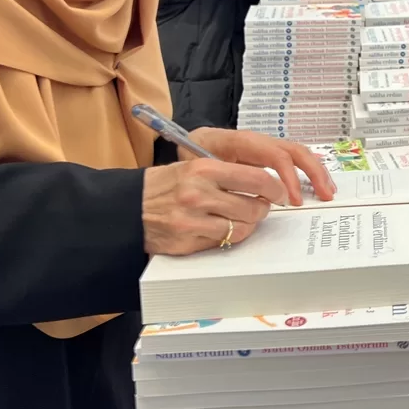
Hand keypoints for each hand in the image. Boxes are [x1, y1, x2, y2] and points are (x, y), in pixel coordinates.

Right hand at [142, 159, 284, 255]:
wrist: (128, 207)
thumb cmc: (164, 185)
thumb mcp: (192, 166)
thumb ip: (226, 173)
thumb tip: (264, 183)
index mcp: (203, 169)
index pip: (256, 179)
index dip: (275, 188)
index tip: (279, 191)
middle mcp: (198, 194)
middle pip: (253, 207)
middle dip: (264, 208)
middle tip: (263, 205)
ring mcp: (193, 221)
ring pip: (242, 228)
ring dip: (249, 224)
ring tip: (244, 217)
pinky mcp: (188, 242)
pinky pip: (224, 242)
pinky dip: (230, 236)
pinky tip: (224, 227)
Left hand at [187, 128, 334, 206]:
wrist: (185, 142)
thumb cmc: (190, 155)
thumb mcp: (199, 166)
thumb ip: (223, 178)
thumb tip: (253, 197)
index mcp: (242, 141)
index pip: (275, 156)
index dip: (288, 177)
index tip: (291, 200)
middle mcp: (258, 140)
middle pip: (294, 150)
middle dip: (313, 172)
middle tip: (324, 195)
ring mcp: (265, 146)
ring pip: (298, 152)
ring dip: (316, 171)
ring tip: (328, 191)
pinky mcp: (267, 154)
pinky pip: (293, 158)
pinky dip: (308, 171)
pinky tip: (318, 184)